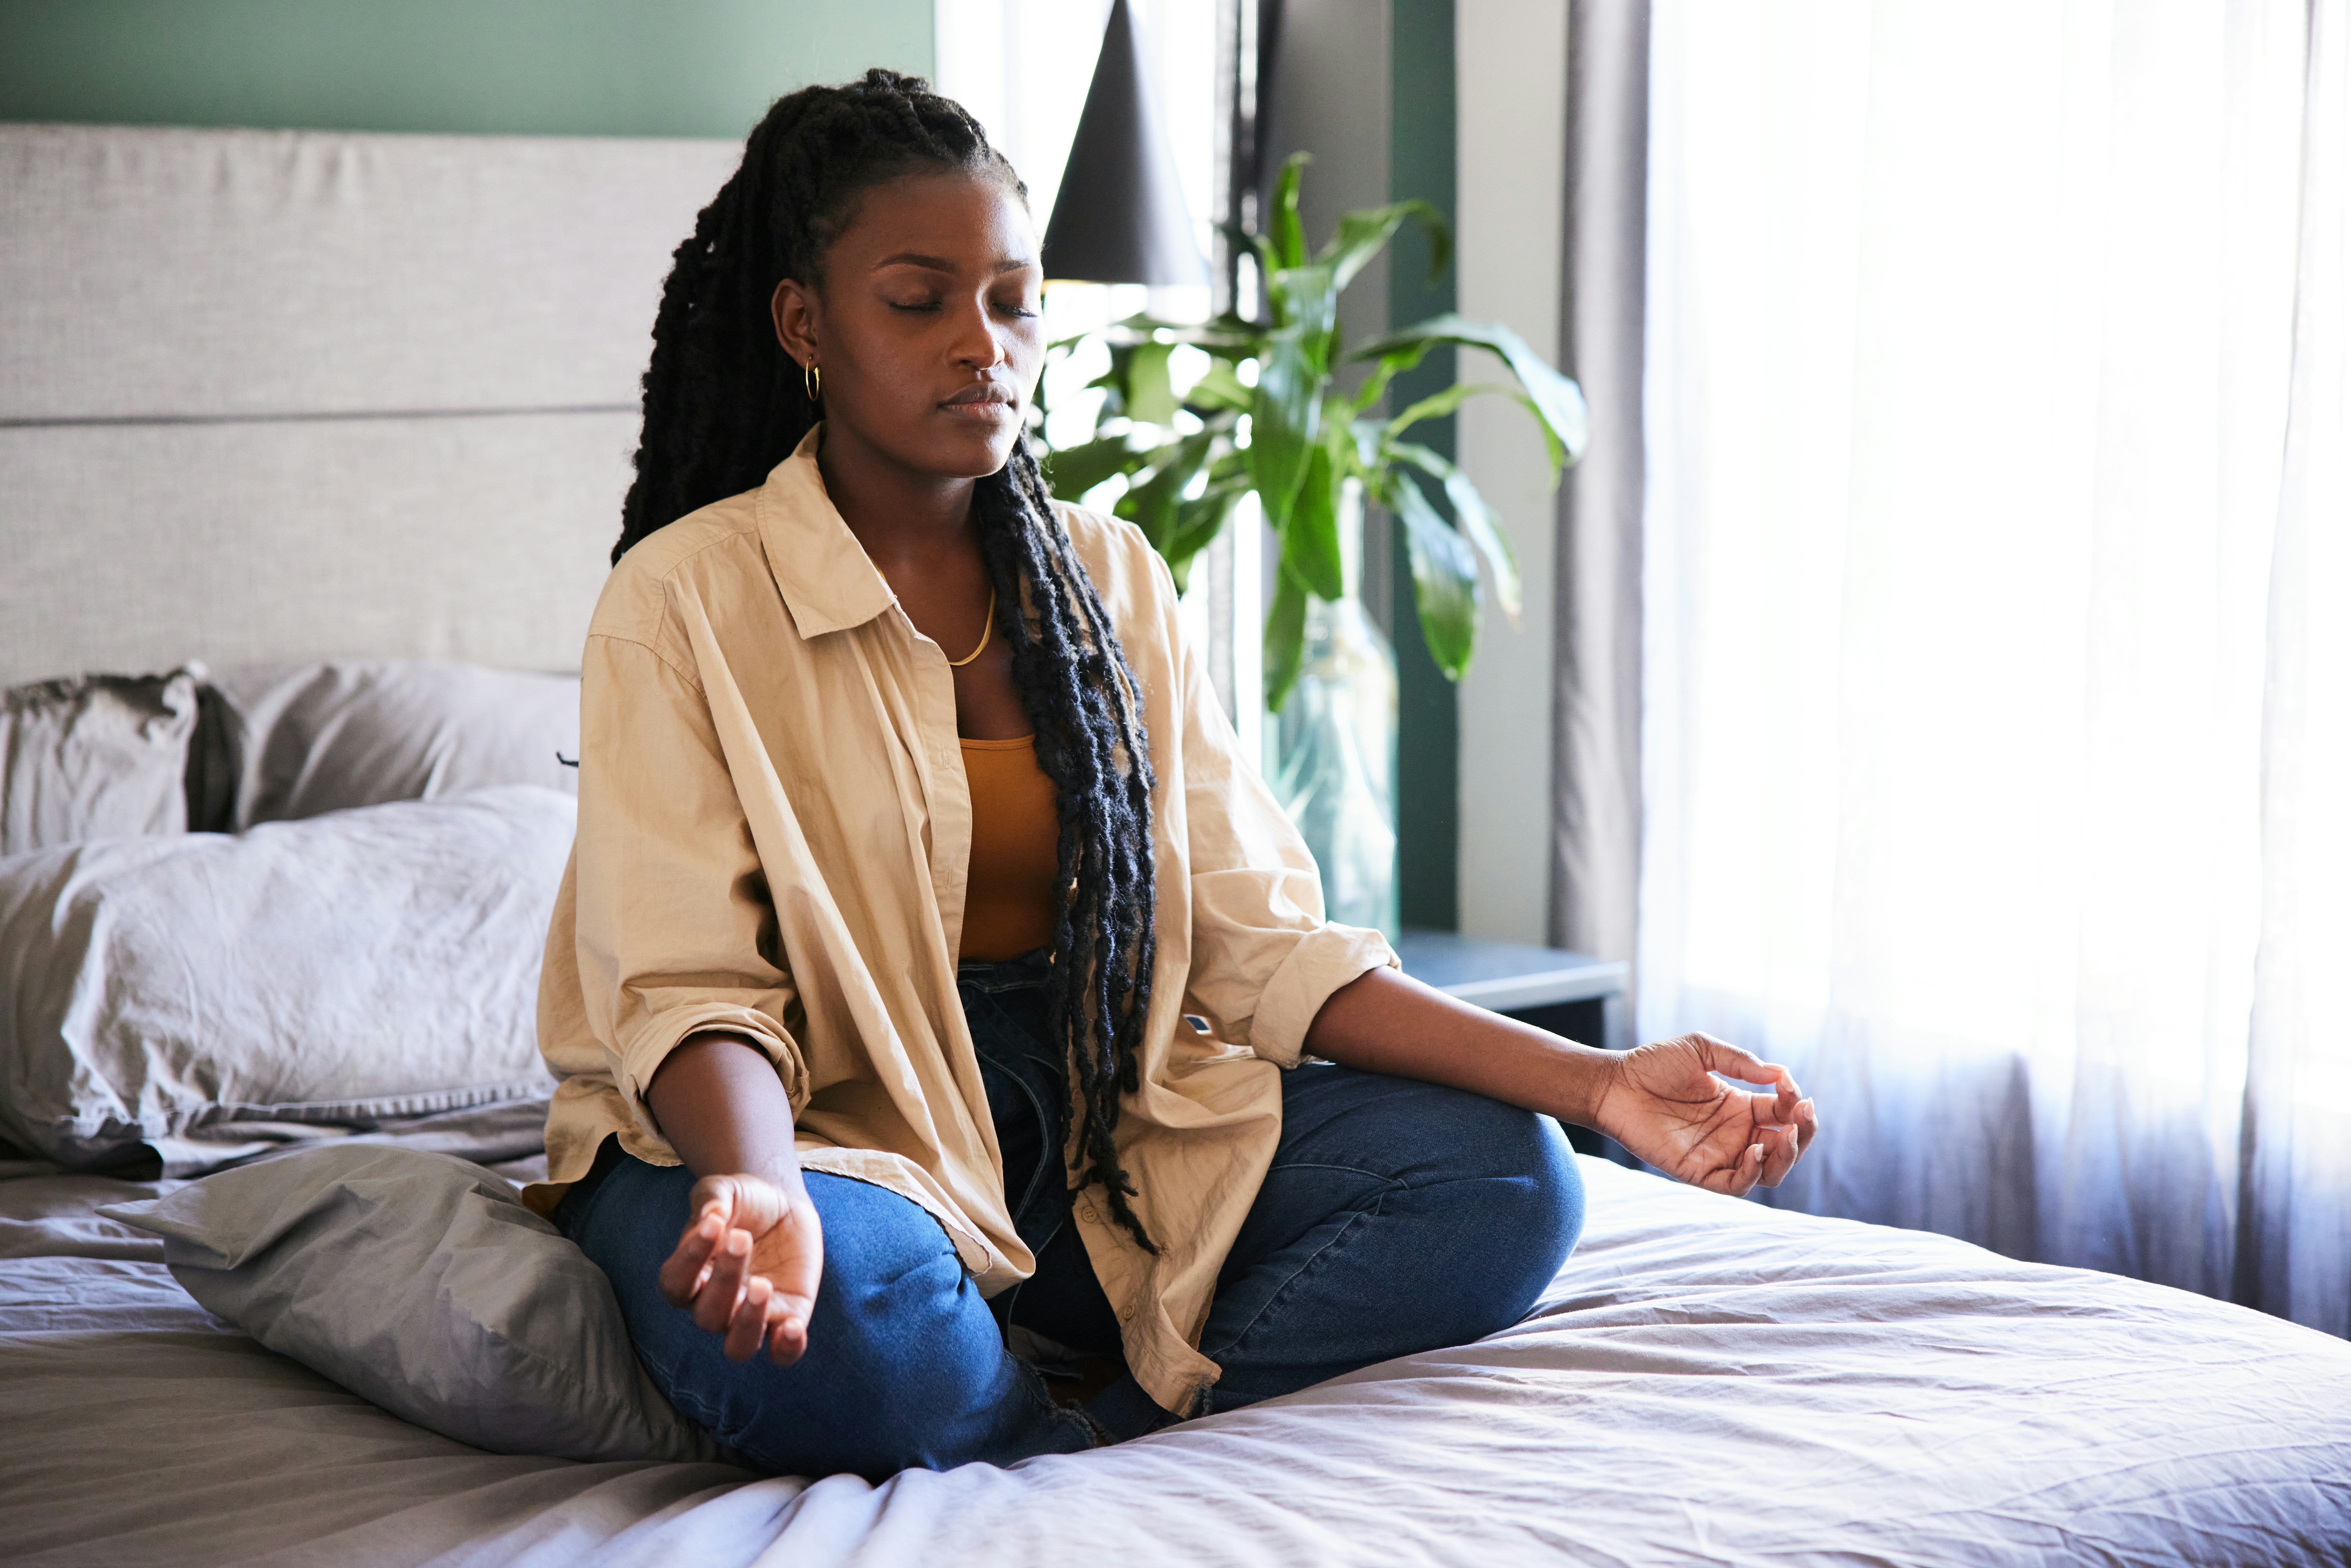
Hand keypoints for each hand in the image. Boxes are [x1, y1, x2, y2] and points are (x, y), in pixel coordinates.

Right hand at [657, 1172, 824, 1364]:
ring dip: (748, 1322)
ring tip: (763, 1286)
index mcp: (691, 1277)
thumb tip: (711, 1215)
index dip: (688, 1260)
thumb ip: (711, 1199)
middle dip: (724, 1279)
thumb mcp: (725, 1190)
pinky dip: (787, 1347)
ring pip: (738, 1345)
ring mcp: (751, 1316)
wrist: (782, 1205)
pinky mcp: (787, 1317)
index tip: (712, 1225)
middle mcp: (716, 1305)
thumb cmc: (743, 1201)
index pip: (675, 1284)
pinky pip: (782, 1352)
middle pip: (708, 1315)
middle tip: (741, 1239)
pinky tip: (793, 1327)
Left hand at [1592, 1033, 1818, 1195]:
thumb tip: (1782, 1074)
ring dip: (1787, 1155)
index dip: (1794, 1103)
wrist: (1614, 1083)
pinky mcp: (1699, 1171)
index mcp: (1740, 1107)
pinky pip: (1736, 1184)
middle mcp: (1735, 1134)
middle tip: (1804, 1114)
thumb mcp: (1702, 1050)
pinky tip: (1754, 1147)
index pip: (1783, 1113)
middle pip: (1785, 1146)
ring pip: (1769, 1170)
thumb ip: (1741, 1062)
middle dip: (1803, 1132)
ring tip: (1787, 1133)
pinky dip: (1753, 1172)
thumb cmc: (1653, 1065)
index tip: (1790, 1086)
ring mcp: (1719, 1155)